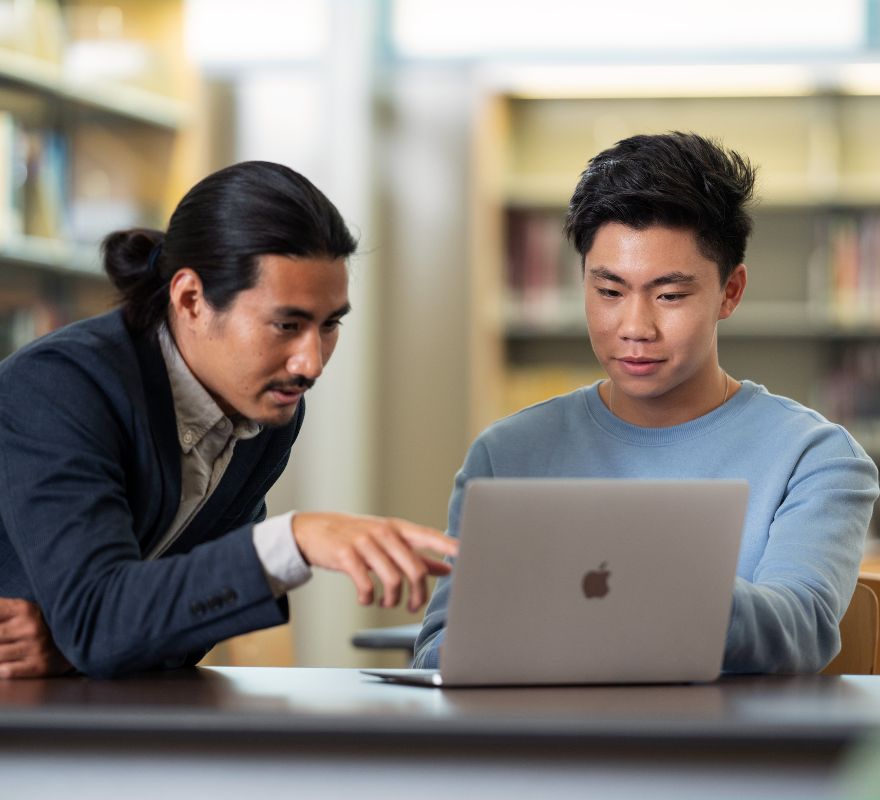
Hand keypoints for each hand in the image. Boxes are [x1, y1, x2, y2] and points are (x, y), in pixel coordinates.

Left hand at [0, 598, 72, 678]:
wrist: (80, 638)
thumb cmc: (41, 625)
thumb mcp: (24, 610)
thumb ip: (1, 610)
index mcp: (24, 609)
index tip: (0, 632)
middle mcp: (30, 626)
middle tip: (3, 641)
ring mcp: (35, 647)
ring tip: (6, 650)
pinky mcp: (39, 666)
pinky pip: (6, 671)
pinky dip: (1, 669)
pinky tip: (6, 664)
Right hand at [292, 512, 458, 611]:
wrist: (314, 530)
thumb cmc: (357, 536)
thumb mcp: (388, 541)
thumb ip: (418, 555)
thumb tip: (447, 568)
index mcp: (398, 528)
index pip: (429, 536)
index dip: (448, 546)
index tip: (466, 554)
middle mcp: (384, 533)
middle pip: (414, 568)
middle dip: (419, 594)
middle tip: (414, 606)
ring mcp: (365, 543)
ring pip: (393, 579)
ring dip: (392, 599)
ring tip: (387, 603)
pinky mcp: (346, 556)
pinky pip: (367, 585)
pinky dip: (369, 598)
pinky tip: (366, 599)